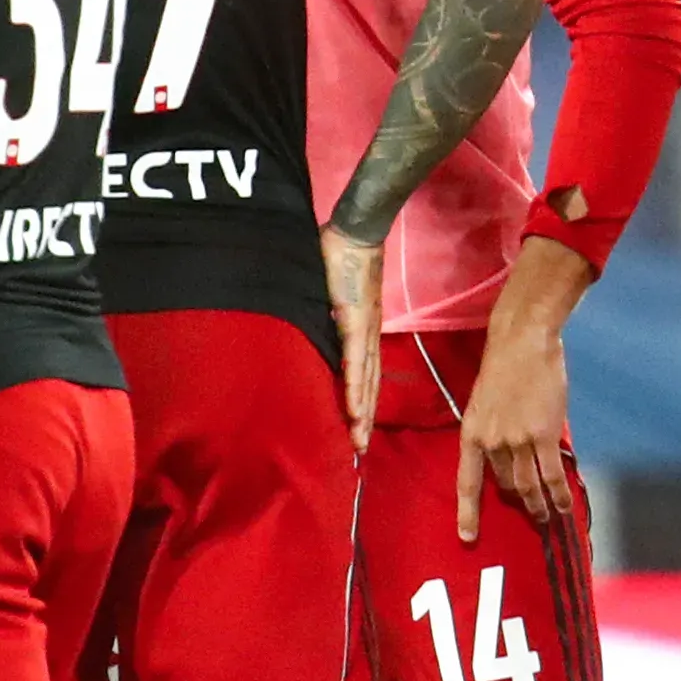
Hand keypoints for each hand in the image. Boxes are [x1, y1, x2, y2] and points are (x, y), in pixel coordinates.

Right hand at [320, 228, 382, 455]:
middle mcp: (368, 335)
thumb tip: (311, 327)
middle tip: (360, 450)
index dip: (363, 403)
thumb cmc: (341, 256)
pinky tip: (354, 410)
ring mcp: (364, 329)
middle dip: (365, 419)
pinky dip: (355, 387)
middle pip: (369, 385)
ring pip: (366, 380)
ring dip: (363, 412)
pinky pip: (355, 360)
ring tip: (359, 441)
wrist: (356, 230)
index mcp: (363, 330)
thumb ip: (326, 313)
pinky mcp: (355, 320)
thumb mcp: (331, 293)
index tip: (359, 430)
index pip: (365, 373)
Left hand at [458, 243, 591, 543]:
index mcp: (471, 434)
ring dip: (541, 506)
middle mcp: (490, 442)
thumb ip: (498, 432)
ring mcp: (516, 440)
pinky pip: (552, 475)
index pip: (466, 482)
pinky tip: (566, 506)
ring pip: (529, 486)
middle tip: (534, 513)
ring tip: (549, 517)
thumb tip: (519, 457)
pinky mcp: (542, 436)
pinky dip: (560, 494)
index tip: (468, 538)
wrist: (522, 342)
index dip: (467, 513)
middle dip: (520, 501)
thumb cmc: (507, 366)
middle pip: (506, 484)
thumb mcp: (488, 403)